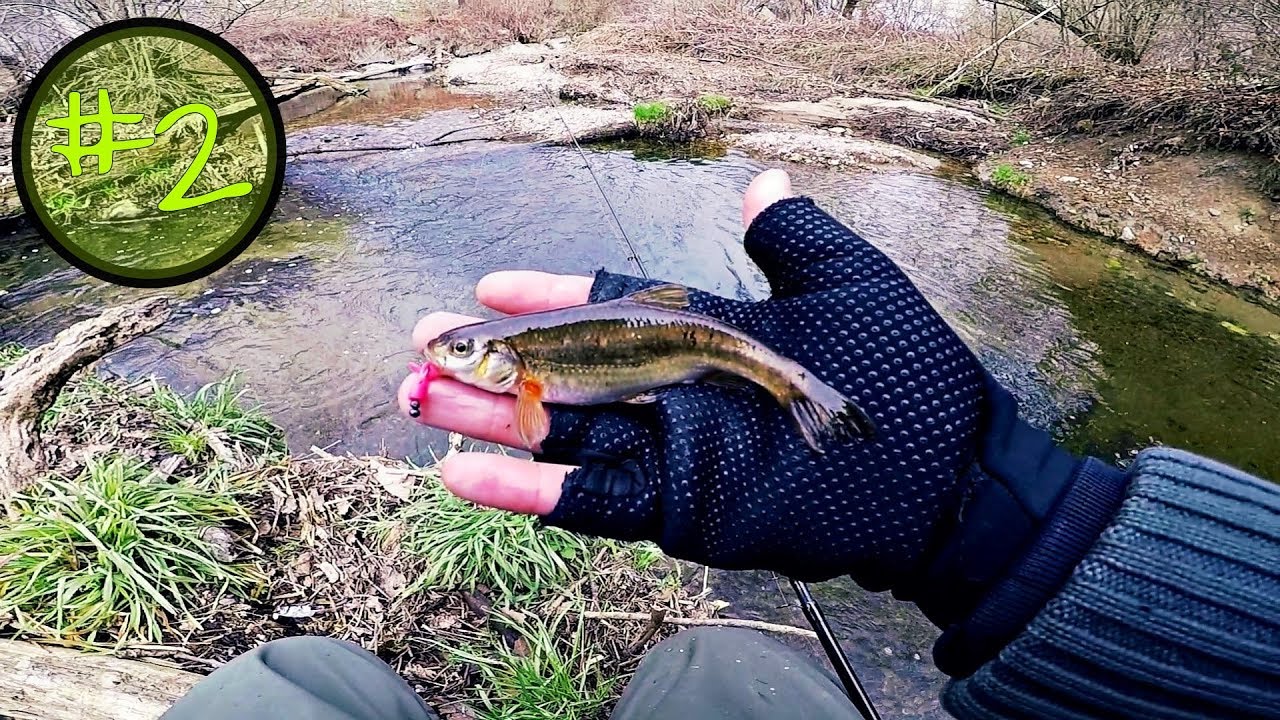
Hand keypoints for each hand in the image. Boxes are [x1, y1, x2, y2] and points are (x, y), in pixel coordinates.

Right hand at [400, 167, 999, 589]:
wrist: (945, 478)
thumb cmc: (906, 374)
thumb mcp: (850, 282)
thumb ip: (794, 237)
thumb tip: (764, 181)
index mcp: (704, 330)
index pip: (608, 305)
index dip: (549, 294)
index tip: (489, 283)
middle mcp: (673, 389)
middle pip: (563, 371)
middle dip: (490, 360)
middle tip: (419, 347)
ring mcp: (670, 451)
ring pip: (558, 432)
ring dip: (486, 420)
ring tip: (418, 401)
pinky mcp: (676, 507)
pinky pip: (589, 500)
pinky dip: (527, 490)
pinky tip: (466, 475)